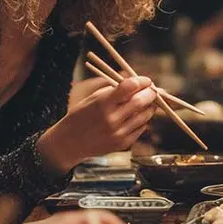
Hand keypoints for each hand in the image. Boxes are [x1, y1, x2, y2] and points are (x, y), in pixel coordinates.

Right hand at [39, 76, 156, 171]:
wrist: (70, 142)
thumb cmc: (81, 115)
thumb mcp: (94, 98)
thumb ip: (115, 90)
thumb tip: (138, 83)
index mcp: (103, 103)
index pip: (129, 87)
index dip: (142, 81)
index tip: (146, 80)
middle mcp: (112, 119)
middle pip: (141, 101)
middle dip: (150, 93)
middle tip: (152, 90)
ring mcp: (119, 133)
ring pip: (145, 116)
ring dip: (149, 106)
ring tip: (146, 102)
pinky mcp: (123, 143)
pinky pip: (141, 128)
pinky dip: (142, 120)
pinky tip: (136, 116)